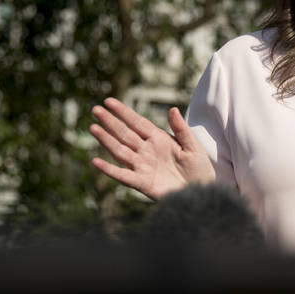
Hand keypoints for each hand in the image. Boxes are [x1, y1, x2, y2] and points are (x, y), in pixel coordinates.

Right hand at [90, 97, 215, 199]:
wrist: (201, 192)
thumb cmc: (198, 168)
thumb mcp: (193, 146)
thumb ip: (181, 129)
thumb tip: (173, 109)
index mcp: (158, 139)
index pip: (137, 122)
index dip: (123, 112)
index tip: (109, 101)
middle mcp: (147, 151)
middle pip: (125, 134)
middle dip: (110, 122)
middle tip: (95, 109)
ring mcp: (143, 167)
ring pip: (120, 151)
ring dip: (106, 140)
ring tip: (93, 128)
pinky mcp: (142, 183)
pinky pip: (123, 176)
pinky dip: (109, 170)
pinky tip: (96, 162)